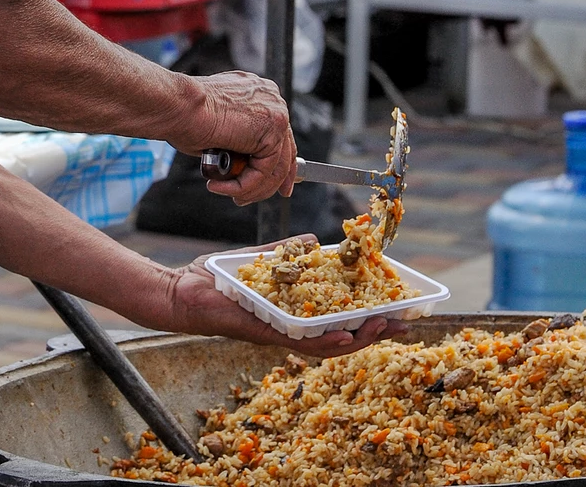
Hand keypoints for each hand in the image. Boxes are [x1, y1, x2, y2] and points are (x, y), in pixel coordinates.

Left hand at [152, 240, 402, 357]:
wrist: (182, 293)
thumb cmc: (216, 282)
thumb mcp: (259, 262)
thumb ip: (286, 253)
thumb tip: (314, 240)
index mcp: (292, 311)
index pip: (337, 318)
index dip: (368, 316)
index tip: (396, 308)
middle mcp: (290, 328)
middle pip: (342, 335)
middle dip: (374, 332)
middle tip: (402, 324)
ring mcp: (279, 334)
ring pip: (328, 344)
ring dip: (358, 338)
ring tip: (383, 328)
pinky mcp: (265, 334)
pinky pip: (300, 342)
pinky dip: (325, 341)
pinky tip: (346, 336)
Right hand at [164, 71, 293, 204]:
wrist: (178, 105)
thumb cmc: (184, 112)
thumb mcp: (215, 125)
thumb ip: (234, 137)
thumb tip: (235, 158)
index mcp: (259, 93)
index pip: (277, 133)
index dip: (274, 161)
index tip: (268, 181)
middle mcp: (272, 99)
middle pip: (283, 149)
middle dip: (272, 181)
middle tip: (249, 197)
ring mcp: (275, 114)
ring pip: (275, 166)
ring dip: (250, 188)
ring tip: (227, 193)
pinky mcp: (271, 132)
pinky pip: (263, 172)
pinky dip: (243, 186)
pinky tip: (221, 187)